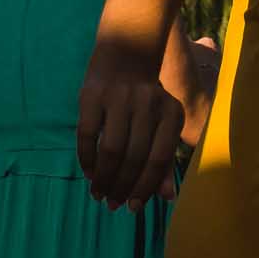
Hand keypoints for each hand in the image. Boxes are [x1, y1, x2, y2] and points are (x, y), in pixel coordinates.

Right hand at [77, 36, 186, 210]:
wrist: (127, 50)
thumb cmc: (148, 98)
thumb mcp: (163, 122)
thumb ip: (166, 157)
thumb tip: (168, 197)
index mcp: (171, 113)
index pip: (159, 159)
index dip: (146, 187)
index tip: (133, 207)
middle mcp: (148, 105)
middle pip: (134, 157)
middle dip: (122, 186)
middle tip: (112, 204)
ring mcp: (119, 99)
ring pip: (111, 149)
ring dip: (104, 177)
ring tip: (99, 193)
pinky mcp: (93, 95)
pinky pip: (88, 135)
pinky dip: (87, 159)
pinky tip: (89, 173)